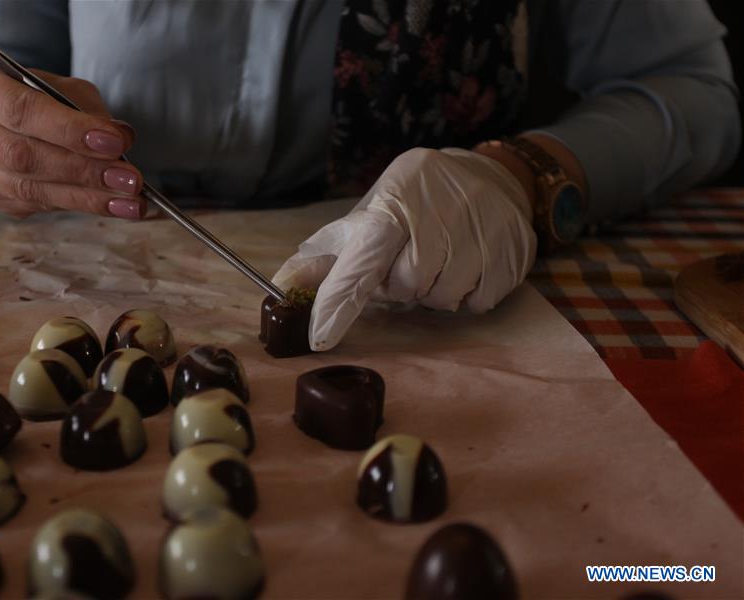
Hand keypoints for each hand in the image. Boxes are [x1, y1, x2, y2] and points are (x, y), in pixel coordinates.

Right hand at [0, 62, 142, 218]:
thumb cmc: (32, 93)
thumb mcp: (60, 86)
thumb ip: (87, 109)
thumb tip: (122, 139)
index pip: (21, 110)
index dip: (69, 131)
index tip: (115, 143)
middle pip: (23, 156)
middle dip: (83, 171)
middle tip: (129, 180)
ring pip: (28, 189)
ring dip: (87, 198)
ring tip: (130, 201)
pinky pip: (34, 205)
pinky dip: (77, 205)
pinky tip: (111, 206)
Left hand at [272, 148, 536, 350]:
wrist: (489, 175)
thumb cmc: (414, 204)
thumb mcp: (368, 219)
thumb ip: (326, 257)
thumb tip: (280, 287)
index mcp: (396, 199)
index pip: (365, 256)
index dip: (342, 299)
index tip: (321, 337)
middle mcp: (441, 208)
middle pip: (408, 285)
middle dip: (403, 284)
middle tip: (410, 261)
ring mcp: (482, 225)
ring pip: (443, 296)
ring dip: (435, 291)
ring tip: (440, 261)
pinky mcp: (513, 245)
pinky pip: (479, 301)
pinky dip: (468, 294)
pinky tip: (468, 266)